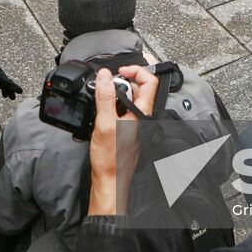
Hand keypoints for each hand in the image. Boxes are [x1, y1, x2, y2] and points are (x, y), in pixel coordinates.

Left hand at [0, 50, 22, 101]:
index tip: (21, 92)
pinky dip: (1, 82)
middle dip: (10, 90)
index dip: (14, 88)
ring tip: (4, 95)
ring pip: (3, 79)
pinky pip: (0, 76)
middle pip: (7, 82)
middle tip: (12, 98)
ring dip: (5, 87)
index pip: (9, 83)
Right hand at [87, 65, 158, 215]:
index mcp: (142, 113)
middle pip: (138, 88)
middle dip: (121, 81)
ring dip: (115, 93)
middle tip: (106, 85)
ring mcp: (135, 123)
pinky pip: (122, 110)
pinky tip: (102, 111)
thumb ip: (106, 97)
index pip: (149, 82)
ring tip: (102, 98)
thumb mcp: (104, 122)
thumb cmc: (110, 159)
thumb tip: (104, 76)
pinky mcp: (126, 129)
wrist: (109, 180)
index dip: (135, 71)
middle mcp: (142, 117)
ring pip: (129, 99)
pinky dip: (112, 105)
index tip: (119, 71)